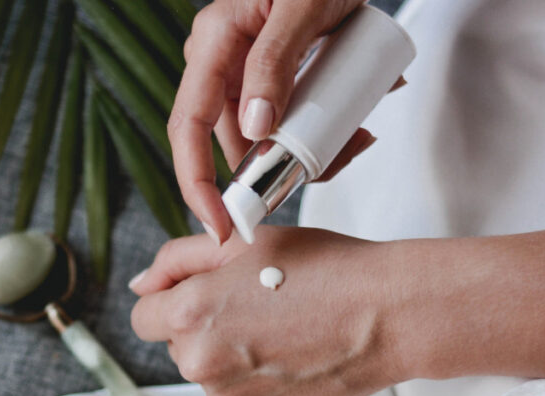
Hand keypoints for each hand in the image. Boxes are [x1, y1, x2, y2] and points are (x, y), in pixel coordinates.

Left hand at [129, 226, 405, 395]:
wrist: (387, 313)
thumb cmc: (324, 269)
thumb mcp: (243, 242)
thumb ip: (178, 259)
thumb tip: (142, 285)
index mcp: (189, 314)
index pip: (145, 316)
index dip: (172, 299)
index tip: (206, 294)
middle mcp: (201, 364)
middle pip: (177, 346)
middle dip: (205, 327)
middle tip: (259, 306)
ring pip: (209, 376)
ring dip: (231, 357)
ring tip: (282, 331)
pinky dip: (256, 385)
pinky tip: (291, 359)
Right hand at [171, 0, 381, 242]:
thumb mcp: (302, 8)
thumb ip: (274, 63)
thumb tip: (255, 131)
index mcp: (213, 44)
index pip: (188, 128)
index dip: (196, 183)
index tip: (221, 225)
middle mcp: (220, 61)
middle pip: (231, 139)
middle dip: (273, 168)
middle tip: (324, 171)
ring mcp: (244, 69)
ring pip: (264, 134)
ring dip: (306, 148)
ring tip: (356, 135)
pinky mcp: (271, 73)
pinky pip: (284, 116)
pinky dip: (317, 130)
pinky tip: (354, 122)